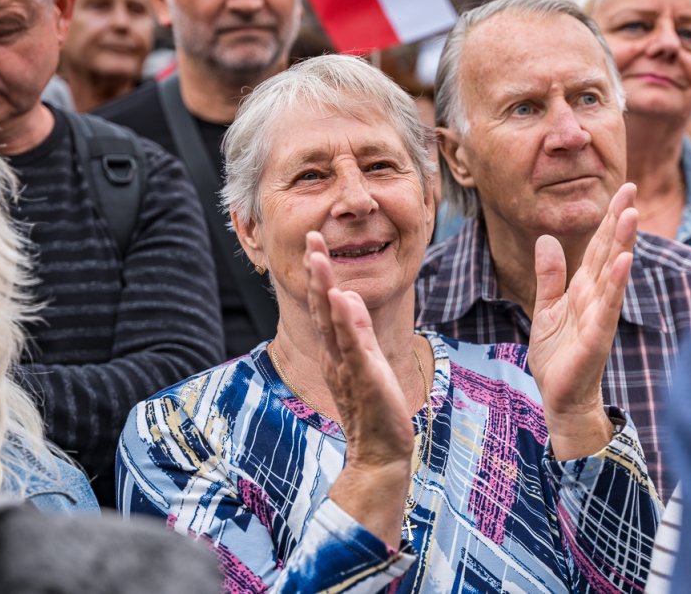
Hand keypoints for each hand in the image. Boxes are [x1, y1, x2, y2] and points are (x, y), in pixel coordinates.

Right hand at [303, 232, 412, 543]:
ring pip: (333, 323)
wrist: (379, 452)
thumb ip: (356, 330)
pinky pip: (354, 347)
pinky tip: (342, 299)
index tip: (315, 244)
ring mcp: (348, 366)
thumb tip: (345, 295)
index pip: (325, 306)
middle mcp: (336, 355)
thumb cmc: (374, 408)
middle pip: (323, 308)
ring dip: (326, 288)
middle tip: (311, 238)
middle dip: (317, 272)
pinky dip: (346, 323)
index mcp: (337, 351)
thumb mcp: (365, 361)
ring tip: (320, 258)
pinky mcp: (365, 378)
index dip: (320, 275)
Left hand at [528, 184, 637, 459]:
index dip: (608, 219)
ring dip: (622, 244)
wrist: (560, 398)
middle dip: (619, 221)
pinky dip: (616, 284)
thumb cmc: (558, 356)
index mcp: (584, 289)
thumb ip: (549, 276)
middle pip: (609, 252)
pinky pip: (607, 307)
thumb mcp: (545, 308)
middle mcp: (597, 298)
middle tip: (631, 188)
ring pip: (612, 274)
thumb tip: (547, 239)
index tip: (622, 190)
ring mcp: (599, 316)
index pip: (599, 247)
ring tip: (631, 215)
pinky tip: (624, 262)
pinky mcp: (596, 337)